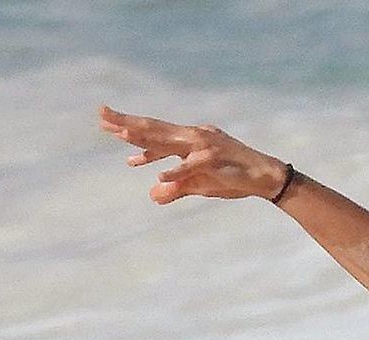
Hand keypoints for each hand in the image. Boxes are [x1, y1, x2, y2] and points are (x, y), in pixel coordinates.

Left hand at [98, 104, 287, 203]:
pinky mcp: (216, 160)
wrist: (267, 178)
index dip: (130, 129)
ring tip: (120, 135)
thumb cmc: (235, 179)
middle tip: (101, 115)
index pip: (154, 133)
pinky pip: (191, 167)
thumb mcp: (201, 185)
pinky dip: (176, 171)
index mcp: (189, 139)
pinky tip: (159, 176)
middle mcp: (193, 136)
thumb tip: (152, 196)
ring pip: (168, 141)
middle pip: (154, 129)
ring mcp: (204, 146)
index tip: (106, 124)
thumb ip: (177, 188)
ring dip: (144, 139)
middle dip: (127, 122)